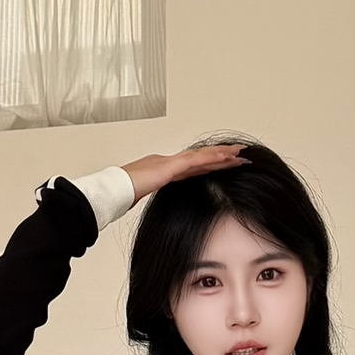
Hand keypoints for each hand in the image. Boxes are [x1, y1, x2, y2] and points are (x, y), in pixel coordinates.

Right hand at [121, 142, 248, 203]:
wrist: (115, 188)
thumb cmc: (123, 192)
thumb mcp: (141, 195)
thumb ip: (151, 194)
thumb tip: (150, 201)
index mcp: (165, 170)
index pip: (193, 167)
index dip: (210, 165)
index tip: (224, 164)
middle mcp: (170, 162)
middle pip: (201, 159)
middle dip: (220, 157)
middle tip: (239, 155)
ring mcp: (171, 162)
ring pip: (202, 156)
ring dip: (222, 154)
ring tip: (239, 153)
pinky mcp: (172, 166)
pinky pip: (197, 160)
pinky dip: (212, 158)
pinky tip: (225, 157)